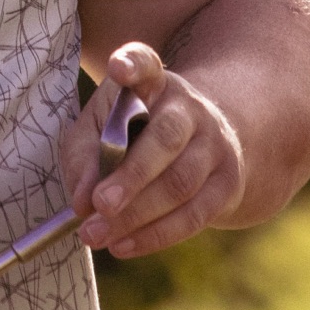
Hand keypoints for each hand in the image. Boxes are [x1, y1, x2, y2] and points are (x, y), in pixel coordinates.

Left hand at [60, 40, 248, 258]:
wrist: (205, 142)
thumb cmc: (135, 133)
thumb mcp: (101, 129)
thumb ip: (84, 158)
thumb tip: (82, 202)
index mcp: (153, 83)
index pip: (146, 63)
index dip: (133, 64)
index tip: (119, 67)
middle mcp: (190, 109)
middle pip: (166, 139)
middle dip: (131, 175)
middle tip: (98, 205)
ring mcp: (215, 146)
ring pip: (180, 184)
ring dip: (136, 216)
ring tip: (96, 235)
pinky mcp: (227, 184)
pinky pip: (193, 215)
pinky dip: (155, 235)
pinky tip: (123, 246)